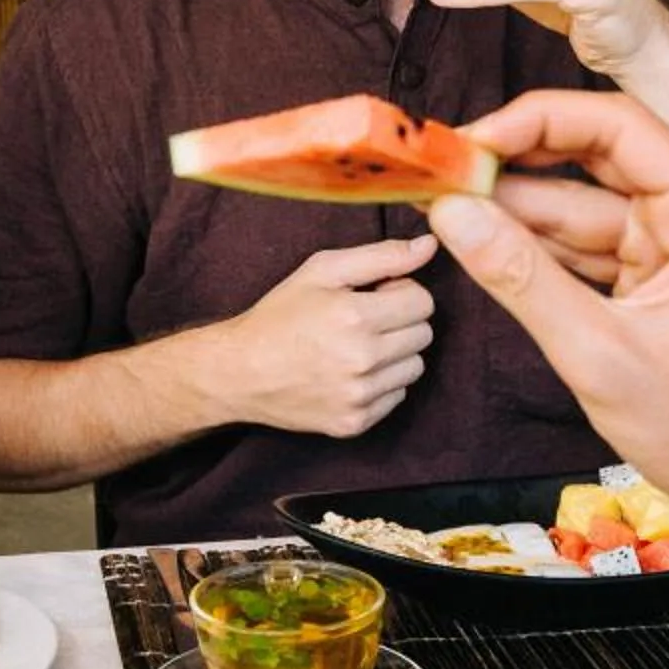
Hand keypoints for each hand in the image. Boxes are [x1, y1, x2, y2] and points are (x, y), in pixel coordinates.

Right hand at [204, 235, 437, 438]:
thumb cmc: (280, 314)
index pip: (423, 302)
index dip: (401, 292)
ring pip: (415, 367)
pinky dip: (381, 383)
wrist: (240, 371)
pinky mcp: (355, 422)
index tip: (375, 295)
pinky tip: (350, 373)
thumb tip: (429, 246)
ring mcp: (359, 396)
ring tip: (357, 347)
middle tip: (364, 320)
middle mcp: (362, 360)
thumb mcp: (322, 270)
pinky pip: (396, 396)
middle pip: (423, 335)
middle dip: (400, 322)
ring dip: (395, 354)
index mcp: (355, 316)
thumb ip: (381, 255)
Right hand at [427, 92, 668, 552]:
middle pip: (596, 156)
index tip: (470, 140)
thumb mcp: (600, 355)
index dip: (537, 121)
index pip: (618, 127)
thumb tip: (452, 216)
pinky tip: (483, 241)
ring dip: (516, 207)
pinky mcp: (657, 274)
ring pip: (582, 202)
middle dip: (516, 162)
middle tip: (443, 170)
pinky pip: (587, 243)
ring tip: (444, 203)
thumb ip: (521, 279)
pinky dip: (537, 246)